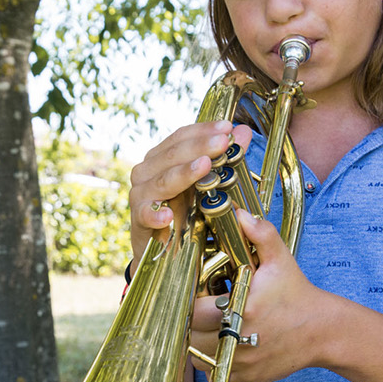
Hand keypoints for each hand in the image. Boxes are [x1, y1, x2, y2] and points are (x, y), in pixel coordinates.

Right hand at [127, 120, 252, 264]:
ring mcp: (141, 194)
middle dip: (200, 147)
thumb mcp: (206, 184)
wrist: (163, 254)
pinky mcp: (139, 219)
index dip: (203, 130)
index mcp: (162, 158)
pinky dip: (155, 214)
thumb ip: (224, 158)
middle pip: (172, 154)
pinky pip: (146, 214)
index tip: (227, 127)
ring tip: (205, 166)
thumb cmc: (184, 212)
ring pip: (162, 180)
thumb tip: (243, 131)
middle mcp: (148, 171)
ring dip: (184, 173)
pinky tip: (167, 215)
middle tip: (223, 142)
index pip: (181, 137)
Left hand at [187, 209, 324, 381]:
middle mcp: (239, 339)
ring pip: (196, 356)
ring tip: (207, 326)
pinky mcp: (245, 377)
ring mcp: (242, 361)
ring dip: (196, 342)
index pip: (194, 310)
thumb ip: (259, 234)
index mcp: (242, 309)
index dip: (190, 302)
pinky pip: (212, 373)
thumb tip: (239, 214)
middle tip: (201, 309)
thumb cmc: (297, 294)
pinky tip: (219, 343)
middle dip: (191, 322)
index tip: (198, 295)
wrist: (322, 330)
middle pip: (191, 335)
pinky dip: (210, 361)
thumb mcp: (280, 260)